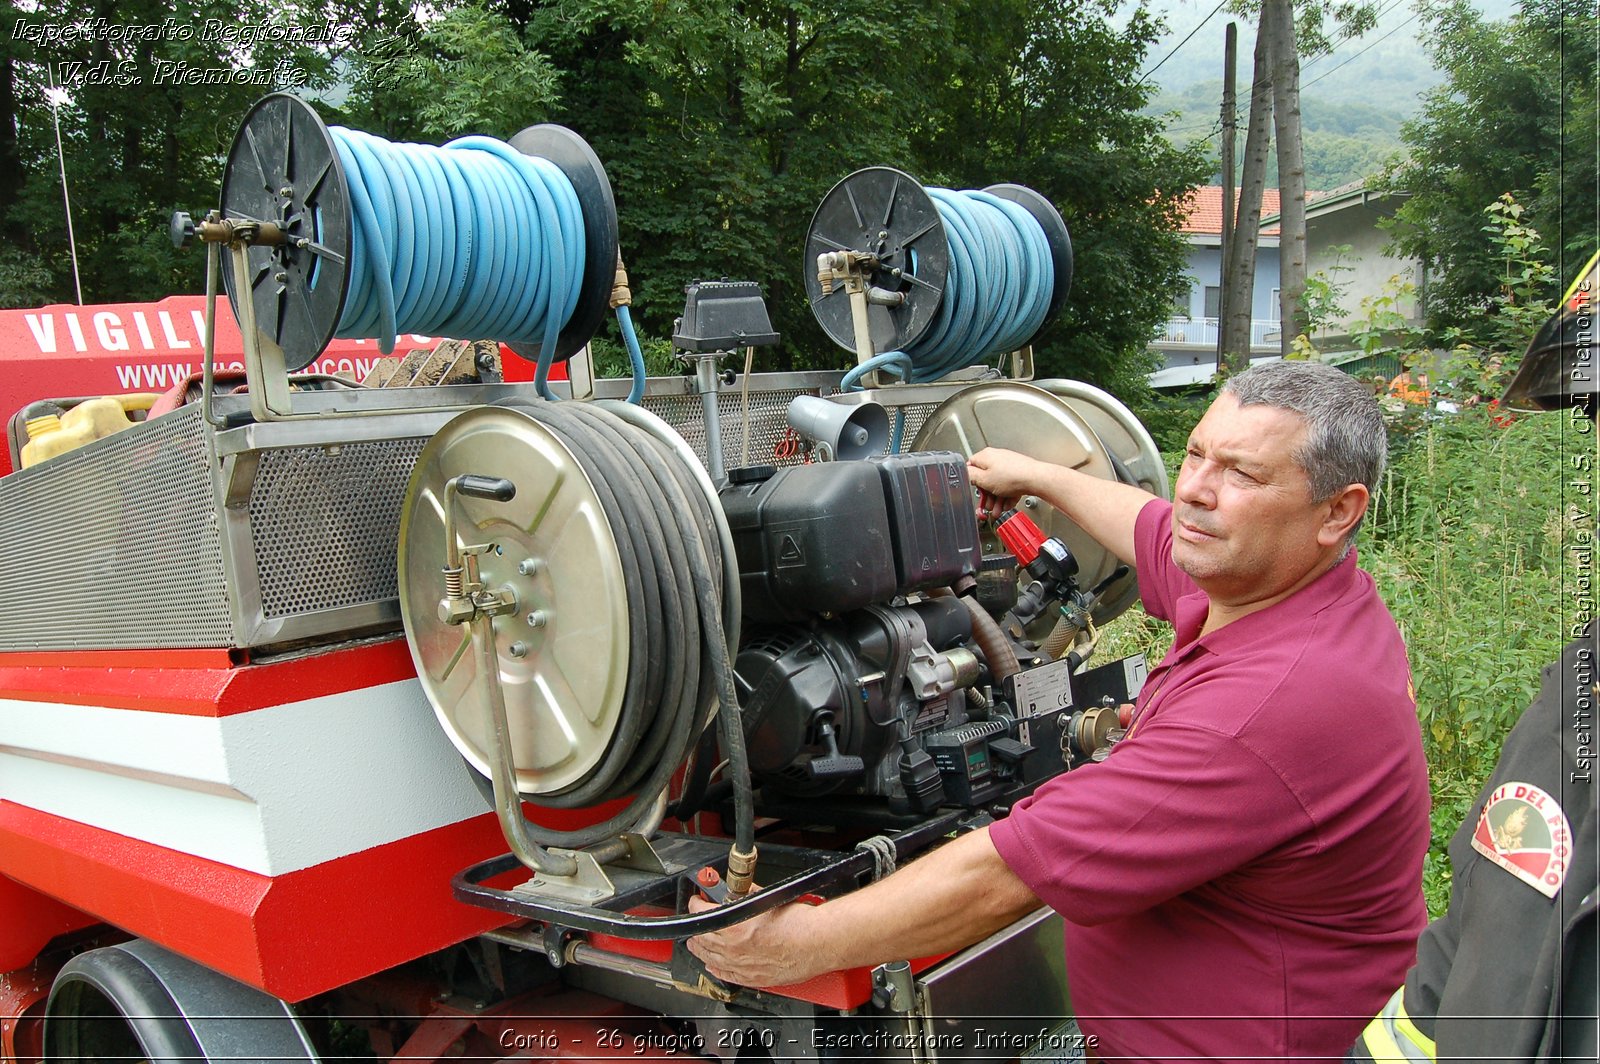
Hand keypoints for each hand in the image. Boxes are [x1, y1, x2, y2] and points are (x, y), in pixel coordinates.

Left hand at [686, 894, 828, 986]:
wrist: (817, 942)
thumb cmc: (799, 923)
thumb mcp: (767, 899)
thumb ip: (748, 894)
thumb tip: (740, 890)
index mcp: (734, 927)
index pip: (703, 914)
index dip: (697, 905)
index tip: (697, 901)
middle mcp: (734, 949)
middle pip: (703, 939)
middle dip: (696, 930)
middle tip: (693, 925)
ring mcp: (742, 966)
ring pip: (711, 959)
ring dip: (701, 950)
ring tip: (695, 946)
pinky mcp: (754, 978)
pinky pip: (727, 975)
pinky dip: (716, 969)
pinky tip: (712, 966)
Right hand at [967, 447, 1042, 517]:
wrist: (1036, 479)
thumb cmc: (1012, 477)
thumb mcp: (983, 479)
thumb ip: (970, 476)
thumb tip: (964, 473)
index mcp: (985, 456)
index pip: (971, 467)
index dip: (972, 482)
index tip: (975, 492)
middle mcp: (997, 458)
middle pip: (986, 479)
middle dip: (986, 496)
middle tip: (987, 506)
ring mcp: (1009, 466)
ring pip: (998, 485)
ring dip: (996, 500)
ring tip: (997, 511)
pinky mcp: (1018, 473)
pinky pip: (1009, 486)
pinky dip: (1007, 496)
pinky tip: (1007, 505)